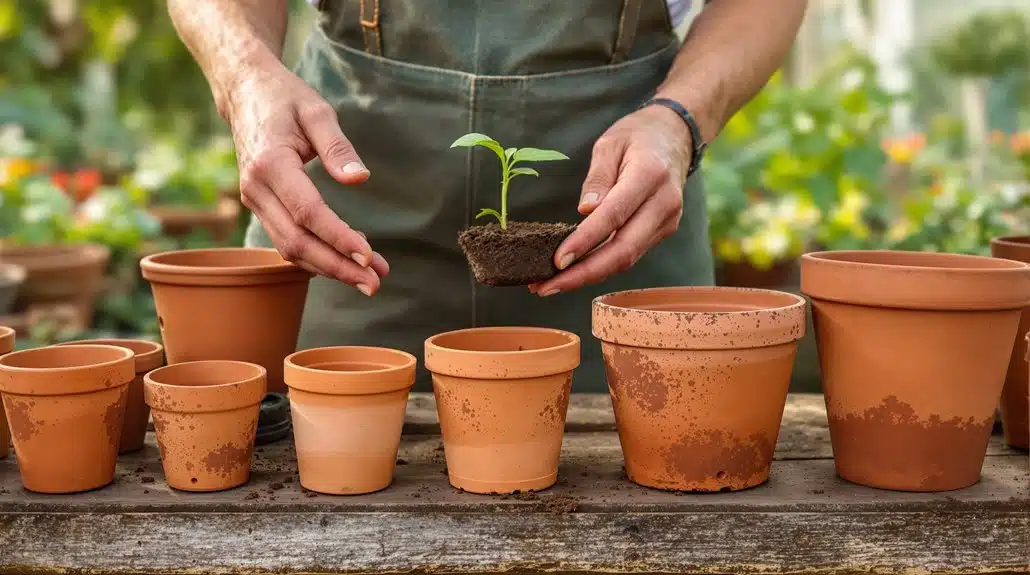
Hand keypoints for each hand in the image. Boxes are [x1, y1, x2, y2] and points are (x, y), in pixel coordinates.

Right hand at [227, 62, 388, 295]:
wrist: (244, 91)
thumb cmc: (285, 98)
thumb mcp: (316, 111)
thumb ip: (338, 146)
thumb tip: (360, 179)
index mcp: (270, 164)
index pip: (308, 213)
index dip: (339, 238)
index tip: (369, 256)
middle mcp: (256, 189)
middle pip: (298, 242)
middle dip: (338, 267)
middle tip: (375, 284)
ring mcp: (254, 201)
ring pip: (291, 248)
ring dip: (330, 267)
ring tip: (369, 279)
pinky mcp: (261, 206)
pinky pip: (288, 240)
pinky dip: (317, 256)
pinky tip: (347, 261)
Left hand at [529, 104, 692, 295]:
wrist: (676, 135)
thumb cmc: (637, 136)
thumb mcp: (610, 143)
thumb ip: (597, 177)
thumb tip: (585, 210)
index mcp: (650, 175)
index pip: (614, 216)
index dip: (585, 241)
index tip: (558, 260)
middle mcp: (664, 203)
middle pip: (623, 250)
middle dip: (583, 274)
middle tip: (545, 287)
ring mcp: (667, 221)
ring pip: (627, 259)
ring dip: (588, 276)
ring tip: (550, 285)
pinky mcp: (662, 231)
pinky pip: (630, 253)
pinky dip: (601, 266)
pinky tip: (574, 272)